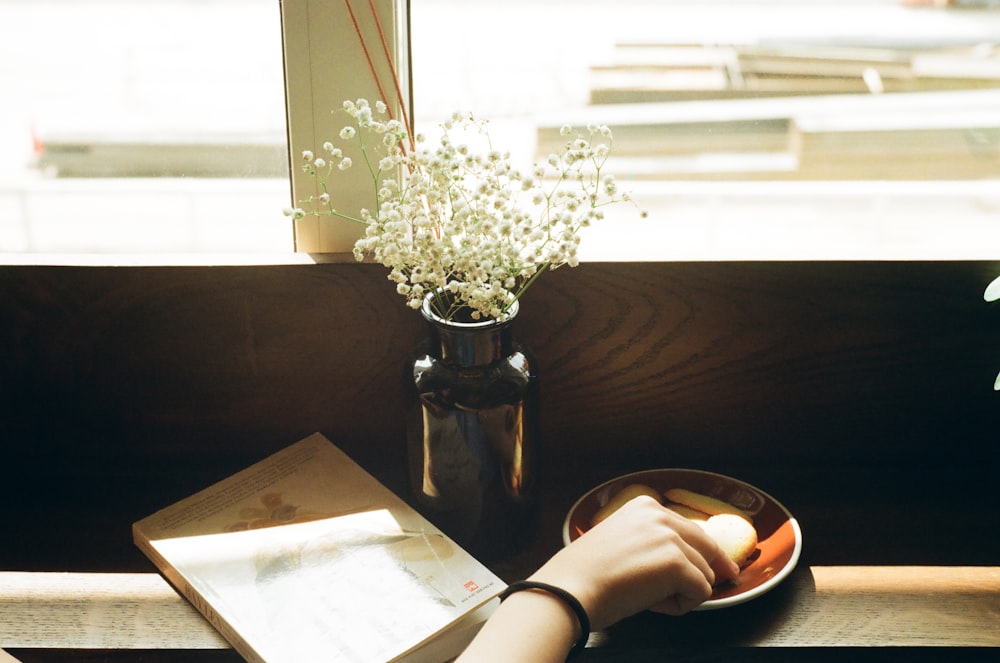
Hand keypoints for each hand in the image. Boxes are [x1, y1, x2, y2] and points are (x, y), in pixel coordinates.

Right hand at [529, 494, 739, 629]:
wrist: (571, 589)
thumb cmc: (586, 574)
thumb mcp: (621, 541)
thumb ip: (651, 542)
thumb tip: (685, 561)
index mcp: (645, 506)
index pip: (689, 528)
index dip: (703, 550)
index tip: (717, 562)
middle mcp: (661, 515)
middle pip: (708, 545)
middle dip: (716, 567)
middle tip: (727, 579)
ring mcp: (671, 538)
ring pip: (705, 572)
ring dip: (684, 591)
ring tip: (650, 598)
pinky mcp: (677, 564)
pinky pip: (701, 592)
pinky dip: (683, 605)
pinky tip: (654, 604)